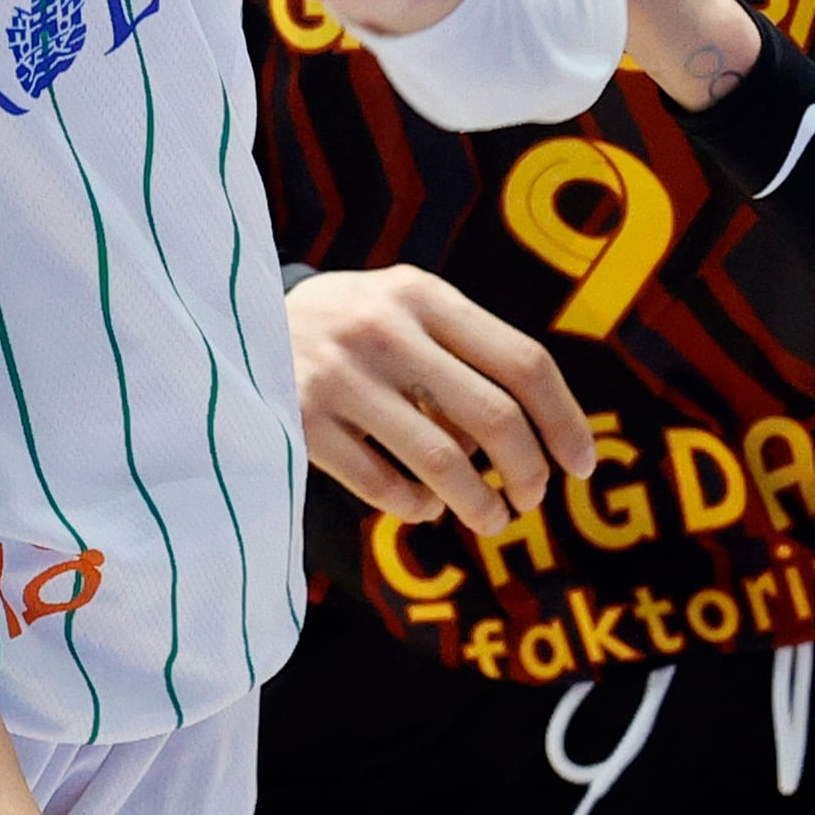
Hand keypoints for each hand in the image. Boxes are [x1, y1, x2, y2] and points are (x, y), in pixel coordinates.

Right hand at [287, 268, 594, 538]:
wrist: (233, 321)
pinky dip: (416, 508)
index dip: (565, 422)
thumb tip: (542, 440)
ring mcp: (338, 376)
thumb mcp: (404, 310)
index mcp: (424, 295)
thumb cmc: (349, 328)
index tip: (581, 465)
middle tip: (532, 499)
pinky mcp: (299, 421)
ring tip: (490, 519)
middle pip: (495, 418)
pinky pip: (383, 486)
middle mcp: (385, 329)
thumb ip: (466, 354)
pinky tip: (423, 507)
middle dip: (528, 472)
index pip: (524, 363)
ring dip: (479, 505)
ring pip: (443, 463)